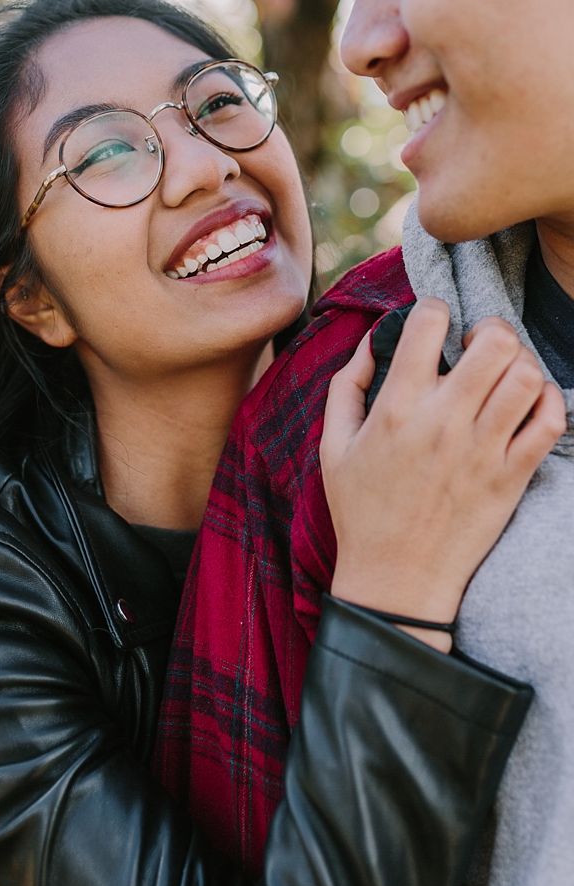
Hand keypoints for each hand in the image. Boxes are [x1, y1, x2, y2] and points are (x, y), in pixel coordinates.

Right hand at [321, 299, 564, 650]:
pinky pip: (551, 423)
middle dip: (490, 329)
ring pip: (528, 377)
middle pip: (494, 343)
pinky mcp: (512, 476)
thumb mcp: (333, 445)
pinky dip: (550, 402)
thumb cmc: (360, 509)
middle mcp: (444, 422)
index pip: (427, 325)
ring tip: (504, 375)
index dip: (434, 310)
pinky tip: (529, 405)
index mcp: (395, 408)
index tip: (433, 324)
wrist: (396, 575)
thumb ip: (346, 387)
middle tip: (479, 344)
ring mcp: (484, 450)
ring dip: (520, 364)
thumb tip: (371, 344)